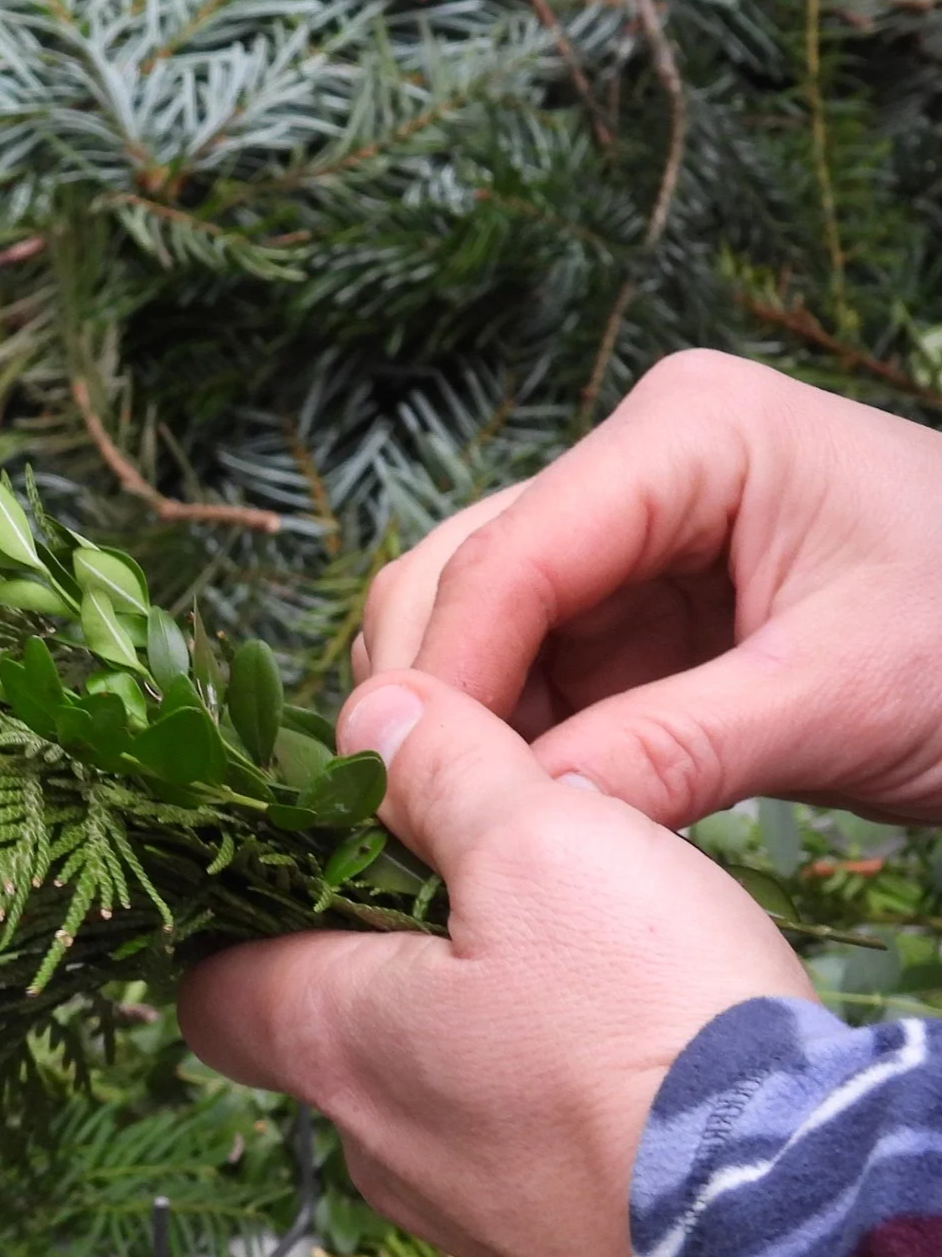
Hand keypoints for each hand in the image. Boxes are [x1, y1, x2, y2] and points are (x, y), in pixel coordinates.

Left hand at [178, 670, 812, 1256]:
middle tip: (465, 882)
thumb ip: (441, 772)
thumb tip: (370, 718)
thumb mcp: (541, 846)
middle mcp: (375, 1147)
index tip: (295, 859)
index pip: (209, 991)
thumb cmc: (646, 1039)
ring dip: (475, 1024)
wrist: (793, 1254)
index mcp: (332, 1042)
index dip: (234, 921)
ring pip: (432, 1095)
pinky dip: (548, 1098)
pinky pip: (522, 1157)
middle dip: (378, 955)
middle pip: (327, 1034)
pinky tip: (630, 1053)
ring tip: (573, 960)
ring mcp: (468, 1220)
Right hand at [356, 350, 941, 828]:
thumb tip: (522, 812)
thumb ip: (675, 749)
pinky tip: (512, 804)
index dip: (450, 675)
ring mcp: (619, 539)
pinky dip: (500, 739)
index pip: (512, 553)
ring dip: (455, 723)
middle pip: (457, 573)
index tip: (413, 788)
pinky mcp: (622, 610)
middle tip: (422, 815)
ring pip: (467, 625)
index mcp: (688, 434)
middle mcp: (632, 467)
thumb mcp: (842, 698)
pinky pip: (519, 673)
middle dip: (432, 694)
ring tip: (468, 823)